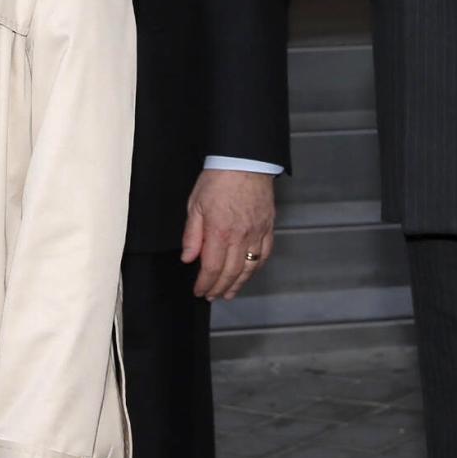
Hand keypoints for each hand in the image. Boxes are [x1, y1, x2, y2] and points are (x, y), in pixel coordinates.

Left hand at [180, 168, 275, 299]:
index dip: (205, 284)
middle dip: (219, 288)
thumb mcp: (195, 204)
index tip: (199, 291)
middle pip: (230, 273)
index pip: (212, 268)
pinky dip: (255, 269)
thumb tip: (188, 258)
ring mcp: (256, 233)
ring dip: (238, 284)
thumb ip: (192, 234)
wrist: (244, 161)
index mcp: (219, 231)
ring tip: (228, 293)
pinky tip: (248, 274)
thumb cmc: (218, 178)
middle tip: (211, 296)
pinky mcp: (268, 228)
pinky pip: (264, 255)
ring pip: (249, 268)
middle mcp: (240, 236)